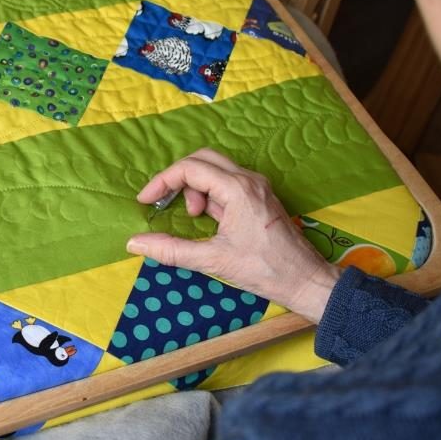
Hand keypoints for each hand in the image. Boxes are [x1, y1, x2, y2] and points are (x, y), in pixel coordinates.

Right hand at [126, 149, 340, 323]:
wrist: (306, 280)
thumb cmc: (264, 270)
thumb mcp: (213, 260)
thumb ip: (171, 250)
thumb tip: (135, 243)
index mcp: (238, 189)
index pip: (190, 168)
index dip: (162, 182)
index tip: (146, 201)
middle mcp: (249, 180)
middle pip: (203, 159)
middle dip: (178, 178)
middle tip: (165, 203)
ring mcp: (257, 187)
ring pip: (216, 169)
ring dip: (196, 187)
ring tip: (193, 217)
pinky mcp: (261, 197)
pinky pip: (228, 182)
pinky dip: (210, 194)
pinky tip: (209, 219)